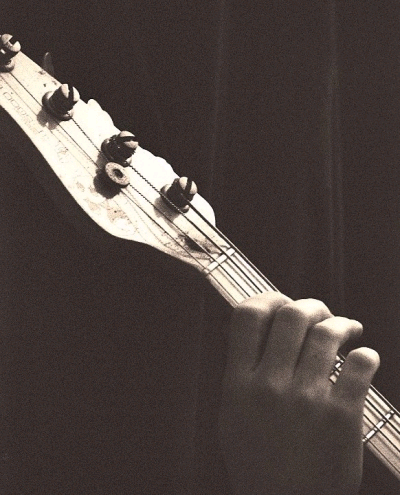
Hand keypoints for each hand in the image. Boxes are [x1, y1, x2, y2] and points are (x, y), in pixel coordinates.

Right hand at [218, 293, 379, 494]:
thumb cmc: (258, 463)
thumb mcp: (231, 415)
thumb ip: (239, 372)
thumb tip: (256, 332)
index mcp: (238, 383)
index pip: (247, 317)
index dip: (268, 298)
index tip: (282, 302)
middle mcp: (270, 384)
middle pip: (292, 315)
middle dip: (312, 306)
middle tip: (322, 314)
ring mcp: (306, 399)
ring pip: (327, 333)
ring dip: (343, 324)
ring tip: (349, 329)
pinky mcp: (341, 415)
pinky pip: (360, 365)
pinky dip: (365, 355)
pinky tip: (364, 359)